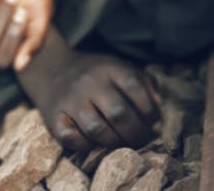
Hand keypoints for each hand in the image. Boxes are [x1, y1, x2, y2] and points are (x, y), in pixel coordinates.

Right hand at [18, 28, 160, 151]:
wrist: (54, 69)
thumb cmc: (97, 72)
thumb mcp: (121, 67)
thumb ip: (144, 82)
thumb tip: (159, 106)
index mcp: (109, 67)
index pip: (135, 87)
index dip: (149, 109)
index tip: (153, 121)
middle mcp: (89, 82)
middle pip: (118, 113)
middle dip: (136, 132)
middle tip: (143, 139)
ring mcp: (71, 100)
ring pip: (97, 129)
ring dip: (116, 142)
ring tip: (124, 143)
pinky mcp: (54, 118)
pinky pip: (73, 139)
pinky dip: (89, 146)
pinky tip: (99, 143)